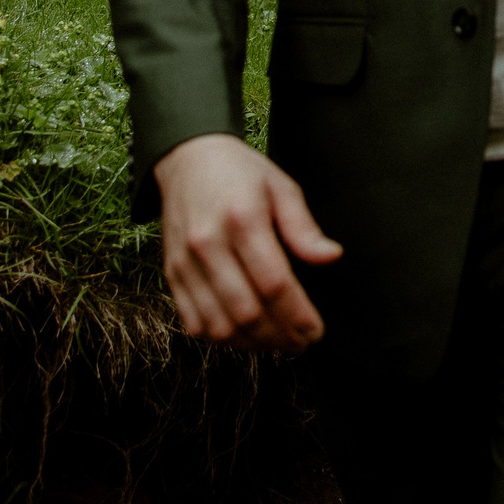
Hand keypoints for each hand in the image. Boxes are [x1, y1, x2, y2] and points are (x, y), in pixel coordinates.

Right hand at [153, 132, 343, 351]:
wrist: (188, 159)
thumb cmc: (241, 173)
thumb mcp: (281, 188)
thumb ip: (304, 227)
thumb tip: (331, 257)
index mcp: (241, 219)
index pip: (274, 283)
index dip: (298, 315)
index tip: (316, 330)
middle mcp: (208, 245)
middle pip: (247, 311)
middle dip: (279, 336)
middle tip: (302, 342)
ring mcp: (185, 263)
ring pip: (219, 324)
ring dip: (252, 344)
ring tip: (278, 343)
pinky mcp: (171, 274)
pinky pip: (193, 322)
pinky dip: (221, 339)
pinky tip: (245, 337)